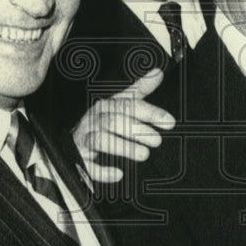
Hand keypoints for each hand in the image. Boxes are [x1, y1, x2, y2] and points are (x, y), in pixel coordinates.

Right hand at [72, 68, 171, 182]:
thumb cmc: (103, 121)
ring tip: (144, 155)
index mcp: (105, 106)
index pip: (128, 105)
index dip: (150, 113)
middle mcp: (93, 120)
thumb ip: (140, 90)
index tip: (169, 122)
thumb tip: (157, 72)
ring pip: (101, 140)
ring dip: (124, 147)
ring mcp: (84, 139)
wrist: (76, 141)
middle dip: (137, 131)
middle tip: (157, 140)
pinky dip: (102, 171)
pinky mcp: (79, 159)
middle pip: (114, 121)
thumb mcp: (121, 103)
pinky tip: (118, 174)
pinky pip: (88, 166)